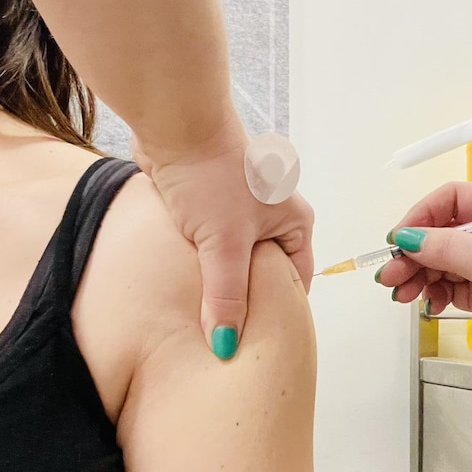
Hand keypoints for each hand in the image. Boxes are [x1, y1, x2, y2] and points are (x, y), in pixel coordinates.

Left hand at [132, 129, 314, 360]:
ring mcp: (239, 212)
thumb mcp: (225, 245)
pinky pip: (209, 248)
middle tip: (228, 336)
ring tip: (204, 314)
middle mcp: (272, 218)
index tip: (260, 342)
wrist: (175, 126)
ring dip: (219, 281)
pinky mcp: (208, 208)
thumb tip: (226, 346)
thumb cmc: (213, 176)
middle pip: (264, 273)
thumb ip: (226, 297)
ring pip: (233, 261)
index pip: (296, 280)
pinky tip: (186, 285)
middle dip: (246, 300)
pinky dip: (200, 264)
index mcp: (293, 222)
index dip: (279, 311)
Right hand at [379, 182, 471, 386]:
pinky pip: (448, 287)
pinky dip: (433, 293)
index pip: (453, 200)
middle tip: (392, 274)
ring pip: (440, 262)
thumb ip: (451, 249)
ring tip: (402, 292)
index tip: (401, 238)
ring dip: (418, 275)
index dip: (423, 216)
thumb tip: (410, 237)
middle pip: (441, 233)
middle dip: (414, 252)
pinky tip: (428, 302)